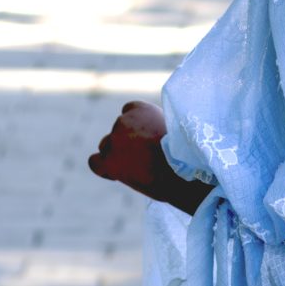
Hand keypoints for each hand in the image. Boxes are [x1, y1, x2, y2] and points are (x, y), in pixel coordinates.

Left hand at [88, 100, 202, 208]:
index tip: (147, 140)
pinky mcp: (110, 160)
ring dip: (117, 157)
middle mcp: (123, 120)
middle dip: (127, 144)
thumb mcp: (175, 133)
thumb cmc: (188, 158)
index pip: (128, 111)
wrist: (186, 171)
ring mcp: (114, 140)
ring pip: (106, 146)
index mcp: (143, 110)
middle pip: (117, 131)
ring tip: (139, 171)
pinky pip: (95, 162)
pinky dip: (103, 167)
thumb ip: (156, 131)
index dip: (135, 127)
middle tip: (145, 160)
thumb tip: (149, 146)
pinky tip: (116, 175)